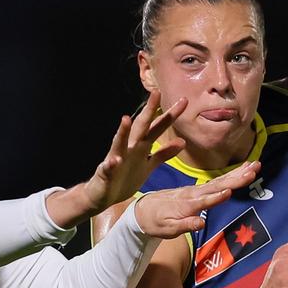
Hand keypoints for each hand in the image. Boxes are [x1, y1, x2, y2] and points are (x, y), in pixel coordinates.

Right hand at [83, 90, 187, 212]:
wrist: (103, 195)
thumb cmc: (126, 178)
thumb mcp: (149, 165)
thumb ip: (163, 153)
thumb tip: (182, 142)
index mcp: (141, 147)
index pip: (157, 127)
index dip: (170, 115)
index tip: (184, 101)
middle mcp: (129, 149)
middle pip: (141, 128)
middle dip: (148, 111)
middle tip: (157, 92)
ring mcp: (116, 160)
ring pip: (119, 143)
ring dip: (123, 132)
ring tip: (126, 119)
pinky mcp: (106, 174)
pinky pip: (108, 169)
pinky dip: (111, 164)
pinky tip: (114, 160)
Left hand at [134, 162, 260, 238]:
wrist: (143, 210)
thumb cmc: (155, 222)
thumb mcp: (167, 229)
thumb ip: (184, 225)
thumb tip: (201, 223)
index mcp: (185, 204)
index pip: (204, 200)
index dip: (216, 197)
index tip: (229, 191)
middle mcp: (193, 194)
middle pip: (218, 185)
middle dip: (236, 178)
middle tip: (254, 169)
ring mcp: (196, 190)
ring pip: (220, 181)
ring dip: (238, 173)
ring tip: (255, 165)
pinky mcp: (198, 190)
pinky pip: (217, 181)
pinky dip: (230, 175)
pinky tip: (242, 170)